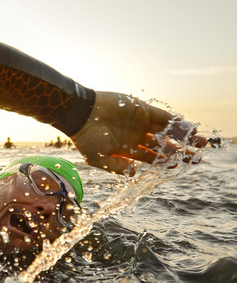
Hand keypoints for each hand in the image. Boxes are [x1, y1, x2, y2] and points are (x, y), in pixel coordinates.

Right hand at [71, 91, 207, 174]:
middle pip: (163, 145)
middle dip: (181, 151)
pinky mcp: (142, 110)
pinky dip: (176, 121)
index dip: (166, 161)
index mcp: (126, 150)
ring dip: (184, 136)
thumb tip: (134, 172)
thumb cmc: (85, 138)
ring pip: (167, 131)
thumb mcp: (97, 158)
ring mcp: (140, 123)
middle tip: (198, 155)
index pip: (151, 157)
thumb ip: (116, 167)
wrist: (80, 113)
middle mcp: (135, 137)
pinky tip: (189, 127)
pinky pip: (163, 116)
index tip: (179, 164)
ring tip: (201, 141)